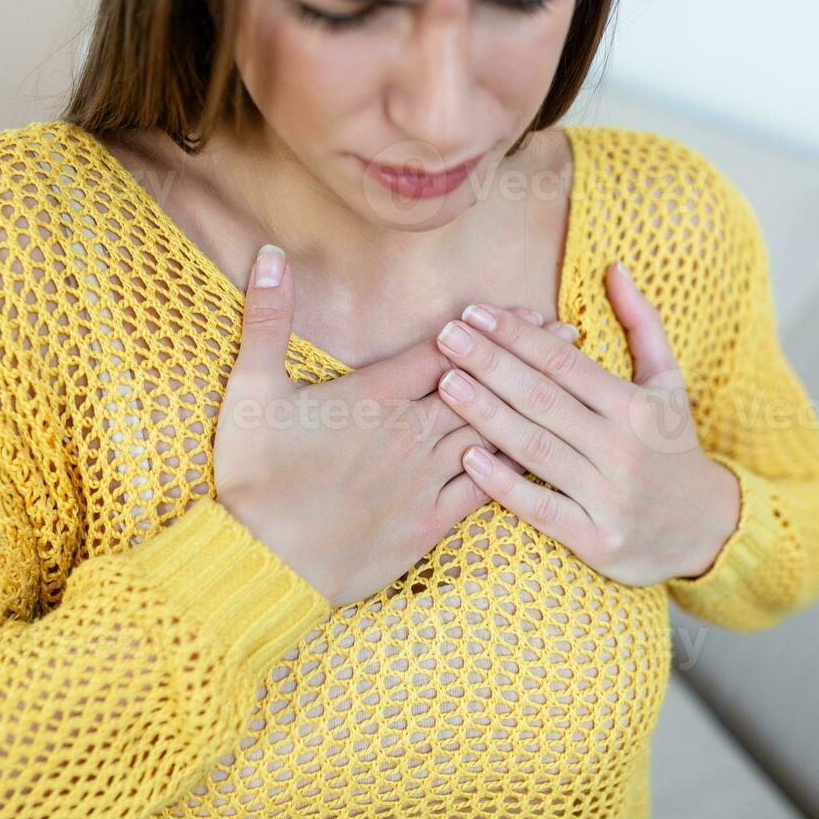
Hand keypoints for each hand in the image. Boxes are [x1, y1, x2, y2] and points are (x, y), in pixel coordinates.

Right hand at [211, 244, 577, 606]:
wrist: (262, 562)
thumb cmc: (253, 477)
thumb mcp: (251, 391)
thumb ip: (268, 319)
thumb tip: (271, 256)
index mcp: (375, 396)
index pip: (444, 350)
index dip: (487, 327)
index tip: (525, 310)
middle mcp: (410, 433)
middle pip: (483, 385)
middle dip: (527, 358)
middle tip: (568, 336)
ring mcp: (425, 480)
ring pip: (492, 433)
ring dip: (529, 406)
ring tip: (567, 385)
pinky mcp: (429, 523)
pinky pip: (485, 490)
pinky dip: (514, 469)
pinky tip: (541, 457)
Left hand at [432, 260, 741, 586]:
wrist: (707, 530)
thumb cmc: (673, 447)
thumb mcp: (669, 383)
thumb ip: (642, 323)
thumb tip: (614, 266)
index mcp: (635, 407)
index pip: (565, 363)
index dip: (518, 336)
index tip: (475, 313)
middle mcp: (622, 449)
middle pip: (544, 399)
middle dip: (490, 364)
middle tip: (446, 337)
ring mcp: (610, 496)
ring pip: (536, 449)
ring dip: (486, 414)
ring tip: (446, 383)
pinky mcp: (597, 540)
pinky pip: (542, 509)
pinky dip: (504, 484)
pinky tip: (468, 458)